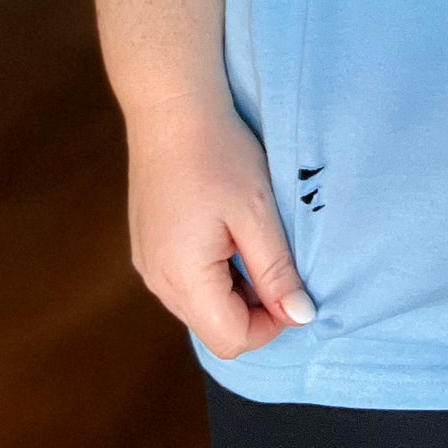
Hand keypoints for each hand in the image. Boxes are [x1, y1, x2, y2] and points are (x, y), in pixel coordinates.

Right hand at [125, 94, 315, 359]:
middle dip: (254, 307)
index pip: (231, 340)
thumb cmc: (219, 154)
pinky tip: (227, 230)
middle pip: (213, 327)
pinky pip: (185, 281)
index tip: (293, 284)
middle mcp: (157, 280)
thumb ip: (277, 271)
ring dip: (234, 289)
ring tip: (252, 238)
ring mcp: (147, 264)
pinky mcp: (147, 246)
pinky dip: (213, 272)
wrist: (172, 107)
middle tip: (276, 257)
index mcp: (182, 278)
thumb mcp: (258, 212)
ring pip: (199, 306)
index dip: (271, 324)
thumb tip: (301, 318)